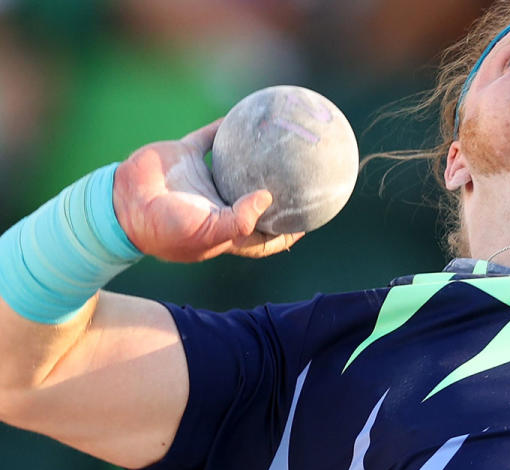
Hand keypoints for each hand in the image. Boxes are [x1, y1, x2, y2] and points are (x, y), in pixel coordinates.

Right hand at [113, 119, 304, 261]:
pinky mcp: (185, 155)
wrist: (121, 204)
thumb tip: (269, 198)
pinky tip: (245, 113)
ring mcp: (201, 179)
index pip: (262, 237)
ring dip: (254, 155)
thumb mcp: (207, 233)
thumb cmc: (165, 228)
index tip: (308, 222)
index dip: (286, 233)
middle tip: (304, 178)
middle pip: (254, 199)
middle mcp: (216, 204)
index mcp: (224, 229)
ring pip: (236, 164)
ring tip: (281, 141)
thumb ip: (240, 219)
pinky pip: (210, 137)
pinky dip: (225, 126)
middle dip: (277, 193)